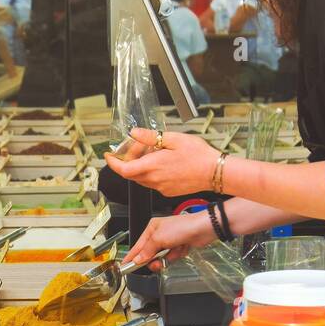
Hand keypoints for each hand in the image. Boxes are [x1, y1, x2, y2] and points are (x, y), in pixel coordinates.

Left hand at [105, 128, 220, 196]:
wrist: (215, 172)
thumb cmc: (198, 156)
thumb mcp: (173, 139)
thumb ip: (150, 136)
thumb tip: (134, 133)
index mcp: (152, 166)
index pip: (123, 169)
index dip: (112, 163)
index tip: (109, 156)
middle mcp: (154, 180)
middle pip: (131, 173)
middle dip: (128, 160)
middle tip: (136, 147)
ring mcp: (161, 188)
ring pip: (141, 178)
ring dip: (140, 166)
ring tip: (152, 152)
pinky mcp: (167, 192)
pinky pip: (153, 182)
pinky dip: (151, 172)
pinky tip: (162, 162)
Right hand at [122, 212, 216, 269]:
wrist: (203, 229)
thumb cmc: (182, 227)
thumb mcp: (159, 239)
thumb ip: (147, 251)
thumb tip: (138, 259)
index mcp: (152, 229)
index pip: (138, 246)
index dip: (132, 257)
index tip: (125, 266)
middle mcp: (159, 235)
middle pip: (150, 254)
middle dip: (154, 259)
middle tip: (156, 262)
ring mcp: (169, 241)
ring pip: (161, 258)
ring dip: (167, 257)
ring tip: (173, 251)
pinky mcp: (178, 247)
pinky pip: (172, 258)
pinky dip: (177, 255)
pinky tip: (181, 248)